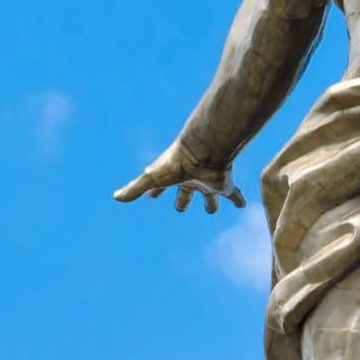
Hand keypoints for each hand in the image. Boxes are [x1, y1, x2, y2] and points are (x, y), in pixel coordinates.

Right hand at [113, 137, 245, 213]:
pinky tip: (244, 206)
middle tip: (182, 207)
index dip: (155, 192)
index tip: (152, 196)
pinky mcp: (224, 183)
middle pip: (186, 193)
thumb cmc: (177, 162)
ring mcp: (208, 181)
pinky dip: (238, 199)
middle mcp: (191, 179)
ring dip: (211, 202)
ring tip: (213, 209)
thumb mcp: (152, 177)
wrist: (205, 150)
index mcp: (173, 178)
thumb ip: (135, 188)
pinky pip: (233, 194)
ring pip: (209, 195)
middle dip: (183, 200)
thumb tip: (115, 197)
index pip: (160, 187)